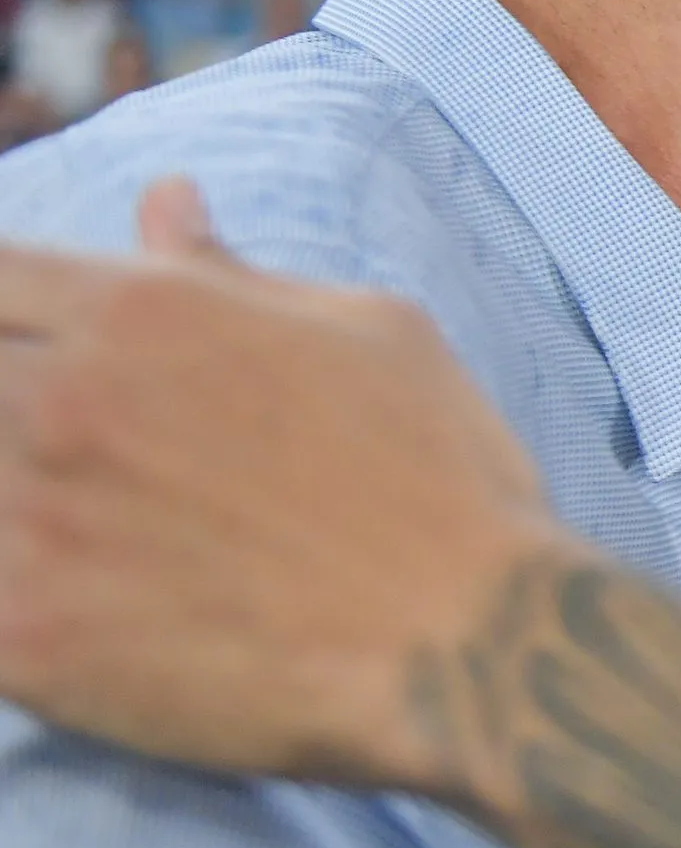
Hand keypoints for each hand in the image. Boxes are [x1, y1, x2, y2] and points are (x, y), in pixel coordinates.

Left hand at [0, 178, 572, 792]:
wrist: (469, 647)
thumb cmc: (443, 478)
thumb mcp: (368, 332)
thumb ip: (234, 271)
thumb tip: (163, 200)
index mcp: (141, 310)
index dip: (12, 312)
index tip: (46, 349)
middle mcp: (64, 401)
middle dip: (19, 401)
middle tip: (101, 459)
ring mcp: (29, 521)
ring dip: (18, 498)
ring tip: (103, 530)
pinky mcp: (24, 639)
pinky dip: (16, 588)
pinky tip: (90, 602)